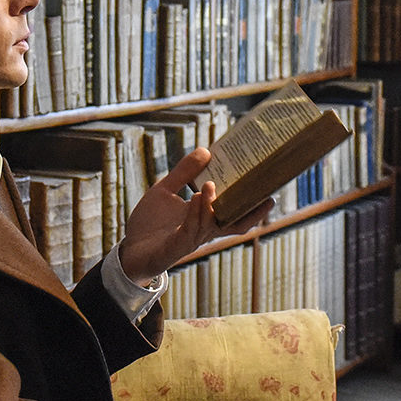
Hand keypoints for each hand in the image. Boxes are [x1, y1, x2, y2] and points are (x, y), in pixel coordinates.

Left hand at [117, 147, 272, 284]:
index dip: (255, 207)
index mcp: (205, 218)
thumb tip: (205, 150)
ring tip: (210, 184)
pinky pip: (189, 231)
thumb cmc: (150, 223)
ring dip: (211, 204)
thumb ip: (184, 172)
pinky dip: (194, 215)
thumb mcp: (165, 190)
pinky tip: (195, 198)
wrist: (129, 250)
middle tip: (263, 193)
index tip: (271, 192)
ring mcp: (190, 240)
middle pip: (234, 224)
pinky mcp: (175, 247)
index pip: (235, 214)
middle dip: (249, 211)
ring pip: (210, 224)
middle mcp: (203, 231)